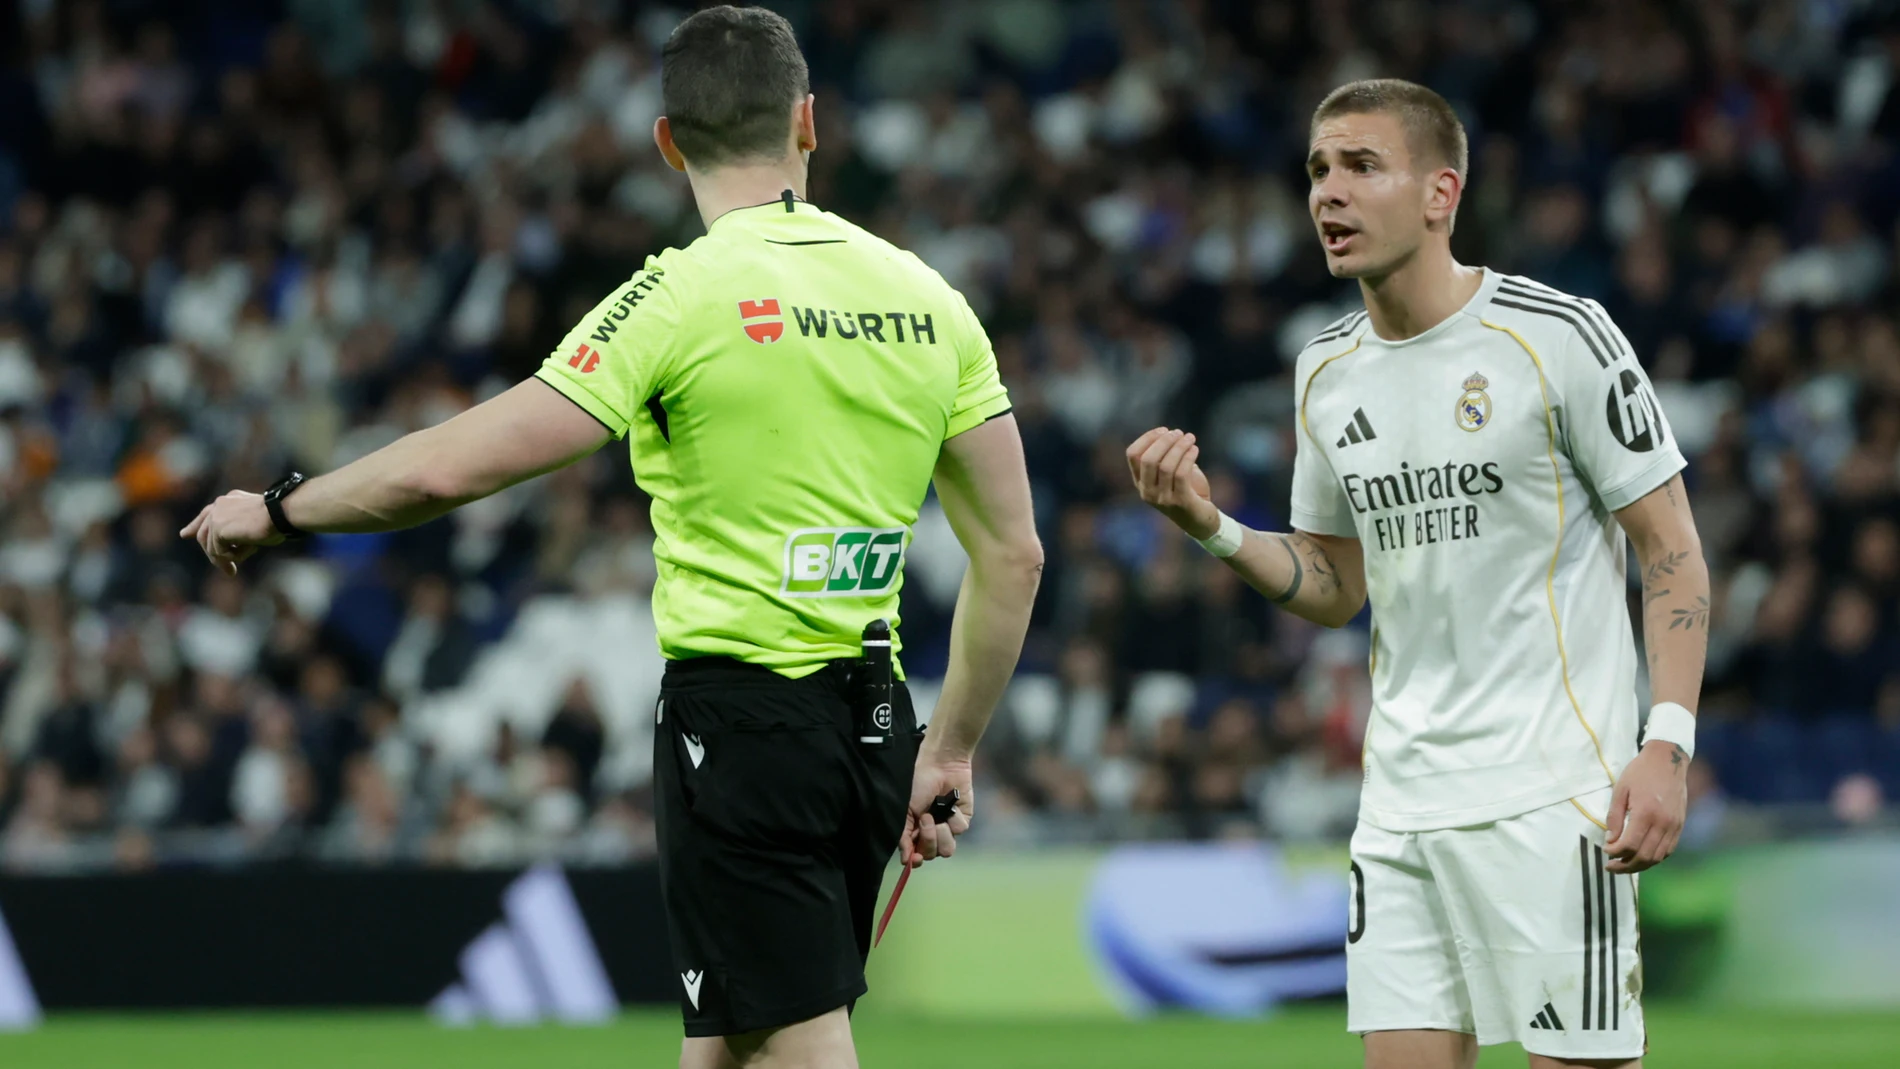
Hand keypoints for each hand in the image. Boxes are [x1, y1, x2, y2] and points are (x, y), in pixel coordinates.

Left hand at [179, 490, 284, 576]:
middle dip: (211, 555)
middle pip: (204, 534)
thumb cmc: (278, 519)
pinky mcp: (218, 529)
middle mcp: (220, 505)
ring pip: (212, 547)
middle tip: (228, 571)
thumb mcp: (254, 523)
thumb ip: (238, 529)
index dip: (195, 526)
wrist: (281, 513)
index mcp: (229, 500)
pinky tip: (248, 552)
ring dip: (226, 560)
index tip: (186, 534)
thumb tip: (226, 550)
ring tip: (234, 570)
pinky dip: (234, 557)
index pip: (207, 514)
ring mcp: (216, 516)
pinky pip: (219, 552)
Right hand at [902, 748, 972, 867]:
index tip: (915, 858)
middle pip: (932, 854)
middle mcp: (932, 833)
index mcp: (916, 832)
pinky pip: (960, 830)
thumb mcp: (906, 811)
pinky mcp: (963, 819)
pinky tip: (951, 806)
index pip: (917, 856)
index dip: (916, 860)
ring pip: (947, 849)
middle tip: (926, 819)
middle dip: (928, 840)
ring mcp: (948, 827)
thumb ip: (904, 836)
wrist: (940, 765)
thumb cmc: (918, 784)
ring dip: (941, 834)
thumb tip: (904, 861)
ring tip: (937, 816)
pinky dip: (953, 818)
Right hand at [1126, 427, 1217, 539]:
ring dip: (1179, 447)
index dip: (1147, 438)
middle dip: (1164, 441)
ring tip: (1190, 438)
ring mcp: (1162, 499)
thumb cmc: (1186, 491)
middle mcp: (1147, 492)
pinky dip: (1188, 457)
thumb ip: (1166, 457)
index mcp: (1140, 483)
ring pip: (1166, 466)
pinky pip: (1181, 474)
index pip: (1133, 455)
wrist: (1200, 520)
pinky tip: (1195, 449)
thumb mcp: (1170, 474)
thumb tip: (1169, 435)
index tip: (1164, 430)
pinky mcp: (1180, 502)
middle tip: (1178, 433)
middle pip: (1148, 459)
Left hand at [1605, 741, 1689, 873]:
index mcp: (1646, 813)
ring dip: (1640, 866)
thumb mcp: (1620, 790)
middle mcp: (1663, 823)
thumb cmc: (1640, 772)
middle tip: (1611, 867)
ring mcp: (1675, 826)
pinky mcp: (1680, 826)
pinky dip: (1655, 858)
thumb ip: (1614, 816)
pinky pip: (1668, 850)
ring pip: (1658, 857)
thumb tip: (1610, 840)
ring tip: (1624, 865)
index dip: (1615, 853)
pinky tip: (1642, 857)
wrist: (1668, 760)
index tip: (1605, 850)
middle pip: (1645, 856)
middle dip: (1625, 866)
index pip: (1630, 845)